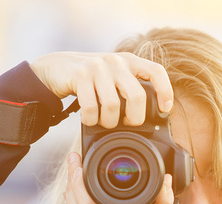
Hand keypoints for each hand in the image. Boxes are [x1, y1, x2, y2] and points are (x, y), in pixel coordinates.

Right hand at [30, 52, 172, 127]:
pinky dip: (90, 120)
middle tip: (127, 124)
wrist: (56, 68)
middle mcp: (116, 61)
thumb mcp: (113, 78)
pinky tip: (88, 120)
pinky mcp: (80, 75)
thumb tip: (149, 118)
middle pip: (137, 97)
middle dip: (134, 119)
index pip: (156, 72)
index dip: (165, 91)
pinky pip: (91, 108)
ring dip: (108, 122)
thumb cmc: (90, 80)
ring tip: (103, 123)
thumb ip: (129, 89)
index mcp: (129, 61)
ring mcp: (98, 67)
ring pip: (113, 105)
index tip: (165, 110)